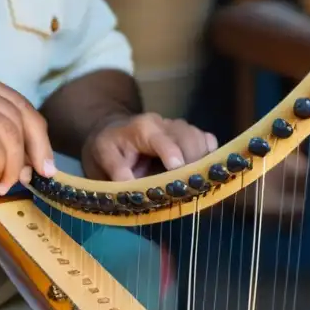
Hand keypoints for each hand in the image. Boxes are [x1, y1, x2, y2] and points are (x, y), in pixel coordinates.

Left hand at [81, 113, 218, 181]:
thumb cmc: (108, 147)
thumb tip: (130, 185)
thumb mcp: (101, 158)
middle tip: (191, 186)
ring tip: (197, 182)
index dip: (172, 153)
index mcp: (141, 129)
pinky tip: (202, 171)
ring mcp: (178, 127)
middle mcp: (163, 124)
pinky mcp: (187, 134)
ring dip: (202, 159)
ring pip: (199, 137)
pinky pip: (206, 140)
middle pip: (187, 136)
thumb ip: (115, 170)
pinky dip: (208, 154)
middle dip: (192, 160)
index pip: (161, 140)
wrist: (112, 130)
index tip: (177, 169)